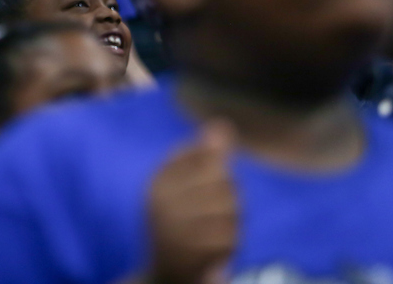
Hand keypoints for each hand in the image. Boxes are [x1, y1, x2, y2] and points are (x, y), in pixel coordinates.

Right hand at [144, 122, 238, 283]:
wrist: (165, 276)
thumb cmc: (179, 226)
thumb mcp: (187, 187)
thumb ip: (205, 155)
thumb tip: (223, 123)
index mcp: (158, 180)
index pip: (208, 158)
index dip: (220, 175)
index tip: (207, 192)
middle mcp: (160, 200)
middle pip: (223, 181)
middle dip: (230, 199)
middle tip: (217, 215)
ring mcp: (173, 228)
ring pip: (229, 208)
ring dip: (233, 222)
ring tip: (218, 230)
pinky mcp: (189, 253)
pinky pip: (228, 237)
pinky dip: (230, 243)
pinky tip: (219, 248)